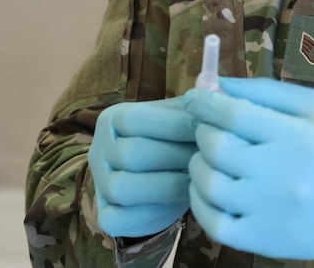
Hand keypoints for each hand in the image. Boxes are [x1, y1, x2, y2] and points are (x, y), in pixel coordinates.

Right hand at [88, 96, 197, 237]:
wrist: (167, 173)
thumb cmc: (180, 138)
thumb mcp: (185, 115)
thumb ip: (196, 105)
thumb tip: (214, 95)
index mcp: (113, 118)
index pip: (134, 119)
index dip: (174, 125)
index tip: (208, 129)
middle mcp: (98, 149)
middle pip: (130, 154)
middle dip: (175, 156)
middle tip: (208, 158)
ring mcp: (98, 184)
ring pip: (121, 187)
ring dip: (166, 185)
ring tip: (198, 178)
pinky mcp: (104, 215)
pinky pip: (118, 219)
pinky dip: (150, 213)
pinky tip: (179, 201)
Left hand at [184, 78, 313, 259]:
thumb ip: (269, 91)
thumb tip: (221, 83)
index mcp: (301, 135)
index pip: (236, 114)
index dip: (206, 102)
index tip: (195, 97)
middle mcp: (285, 174)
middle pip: (218, 147)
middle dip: (202, 131)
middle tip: (206, 126)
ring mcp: (272, 211)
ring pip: (210, 185)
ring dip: (198, 165)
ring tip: (207, 156)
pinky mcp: (265, 240)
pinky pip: (214, 223)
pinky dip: (200, 203)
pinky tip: (208, 189)